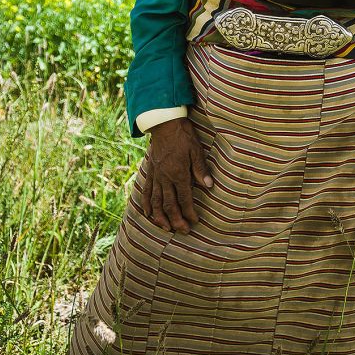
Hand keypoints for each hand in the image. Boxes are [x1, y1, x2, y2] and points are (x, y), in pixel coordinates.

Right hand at [141, 118, 212, 233]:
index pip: (184, 199)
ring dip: (160, 217)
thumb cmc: (183, 136)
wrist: (164, 124)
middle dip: (176, 220)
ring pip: (155, 202)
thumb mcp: (197, 151)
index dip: (189, 213)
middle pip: (169, 205)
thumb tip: (209, 186)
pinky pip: (146, 191)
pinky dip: (146, 204)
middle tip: (183, 231)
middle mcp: (165, 178)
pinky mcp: (150, 172)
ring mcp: (156, 176)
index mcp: (178, 173)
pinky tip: (149, 214)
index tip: (195, 222)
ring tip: (166, 228)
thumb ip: (201, 170)